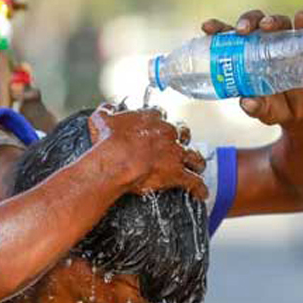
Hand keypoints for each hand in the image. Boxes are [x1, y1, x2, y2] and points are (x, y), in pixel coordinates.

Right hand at [87, 104, 207, 199]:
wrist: (115, 162)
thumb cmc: (108, 142)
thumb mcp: (101, 120)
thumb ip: (106, 111)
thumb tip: (106, 109)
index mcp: (151, 118)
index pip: (160, 115)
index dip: (159, 122)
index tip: (156, 126)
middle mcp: (167, 133)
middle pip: (182, 132)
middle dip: (181, 138)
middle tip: (178, 144)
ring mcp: (174, 153)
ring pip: (194, 155)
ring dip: (196, 161)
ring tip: (198, 166)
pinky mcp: (177, 173)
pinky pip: (194, 181)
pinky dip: (199, 188)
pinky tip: (202, 193)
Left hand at [201, 9, 302, 129]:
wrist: (299, 115)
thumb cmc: (273, 107)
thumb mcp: (262, 111)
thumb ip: (254, 108)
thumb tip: (247, 103)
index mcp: (244, 56)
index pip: (228, 36)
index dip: (217, 28)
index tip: (207, 27)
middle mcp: (263, 45)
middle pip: (254, 24)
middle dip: (246, 21)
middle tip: (242, 30)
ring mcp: (284, 45)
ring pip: (278, 24)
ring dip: (272, 21)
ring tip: (266, 26)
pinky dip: (302, 24)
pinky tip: (300, 18)